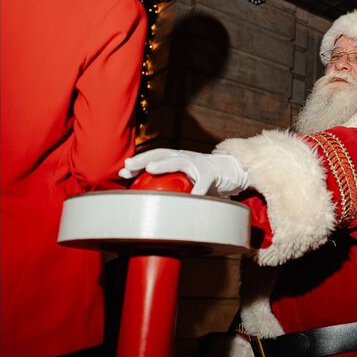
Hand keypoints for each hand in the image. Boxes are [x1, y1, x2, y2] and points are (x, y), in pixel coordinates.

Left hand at [119, 148, 248, 196]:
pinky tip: (190, 198)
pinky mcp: (212, 172)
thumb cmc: (205, 178)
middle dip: (144, 158)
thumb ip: (172, 185)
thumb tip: (150, 202)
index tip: (123, 172)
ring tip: (151, 169)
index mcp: (177, 158)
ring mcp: (199, 163)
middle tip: (129, 166)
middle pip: (162, 153)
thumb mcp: (186, 180)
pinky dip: (197, 189)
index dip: (139, 162)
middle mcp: (186, 157)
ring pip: (180, 160)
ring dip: (164, 164)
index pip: (154, 157)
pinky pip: (204, 181)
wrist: (233, 172)